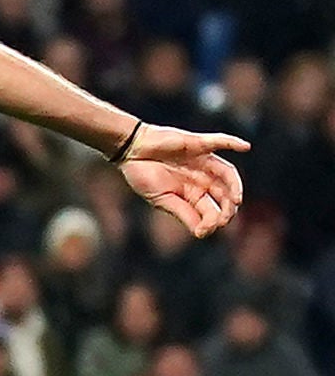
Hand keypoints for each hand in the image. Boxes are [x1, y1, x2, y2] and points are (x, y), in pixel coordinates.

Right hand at [120, 125, 247, 237]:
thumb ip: (183, 213)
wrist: (129, 151)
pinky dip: (232, 143)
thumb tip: (202, 233)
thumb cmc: (142, 175)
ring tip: (236, 200)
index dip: (212, 221)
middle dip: (227, 208)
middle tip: (224, 218)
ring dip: (235, 186)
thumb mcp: (162, 200)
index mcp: (193, 194)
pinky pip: (219, 142)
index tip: (205, 230)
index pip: (211, 210)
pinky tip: (245, 147)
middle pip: (224, 194)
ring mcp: (203, 161)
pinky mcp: (198, 144)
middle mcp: (202, 178)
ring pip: (227, 174)